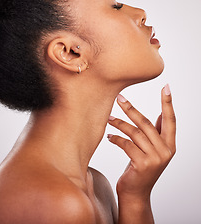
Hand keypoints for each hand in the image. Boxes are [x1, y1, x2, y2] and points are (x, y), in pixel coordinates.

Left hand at [107, 85, 175, 199]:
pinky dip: (115, 138)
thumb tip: (159, 114)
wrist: (135, 193)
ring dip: (118, 123)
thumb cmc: (141, 167)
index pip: (170, 120)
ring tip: (108, 119)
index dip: (168, 103)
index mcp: (170, 145)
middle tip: (119, 97)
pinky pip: (126, 144)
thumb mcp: (152, 150)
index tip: (166, 87)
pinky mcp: (142, 164)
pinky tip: (109, 136)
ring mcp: (155, 158)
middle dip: (130, 109)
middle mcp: (165, 151)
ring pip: (134, 132)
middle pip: (146, 123)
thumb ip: (156, 134)